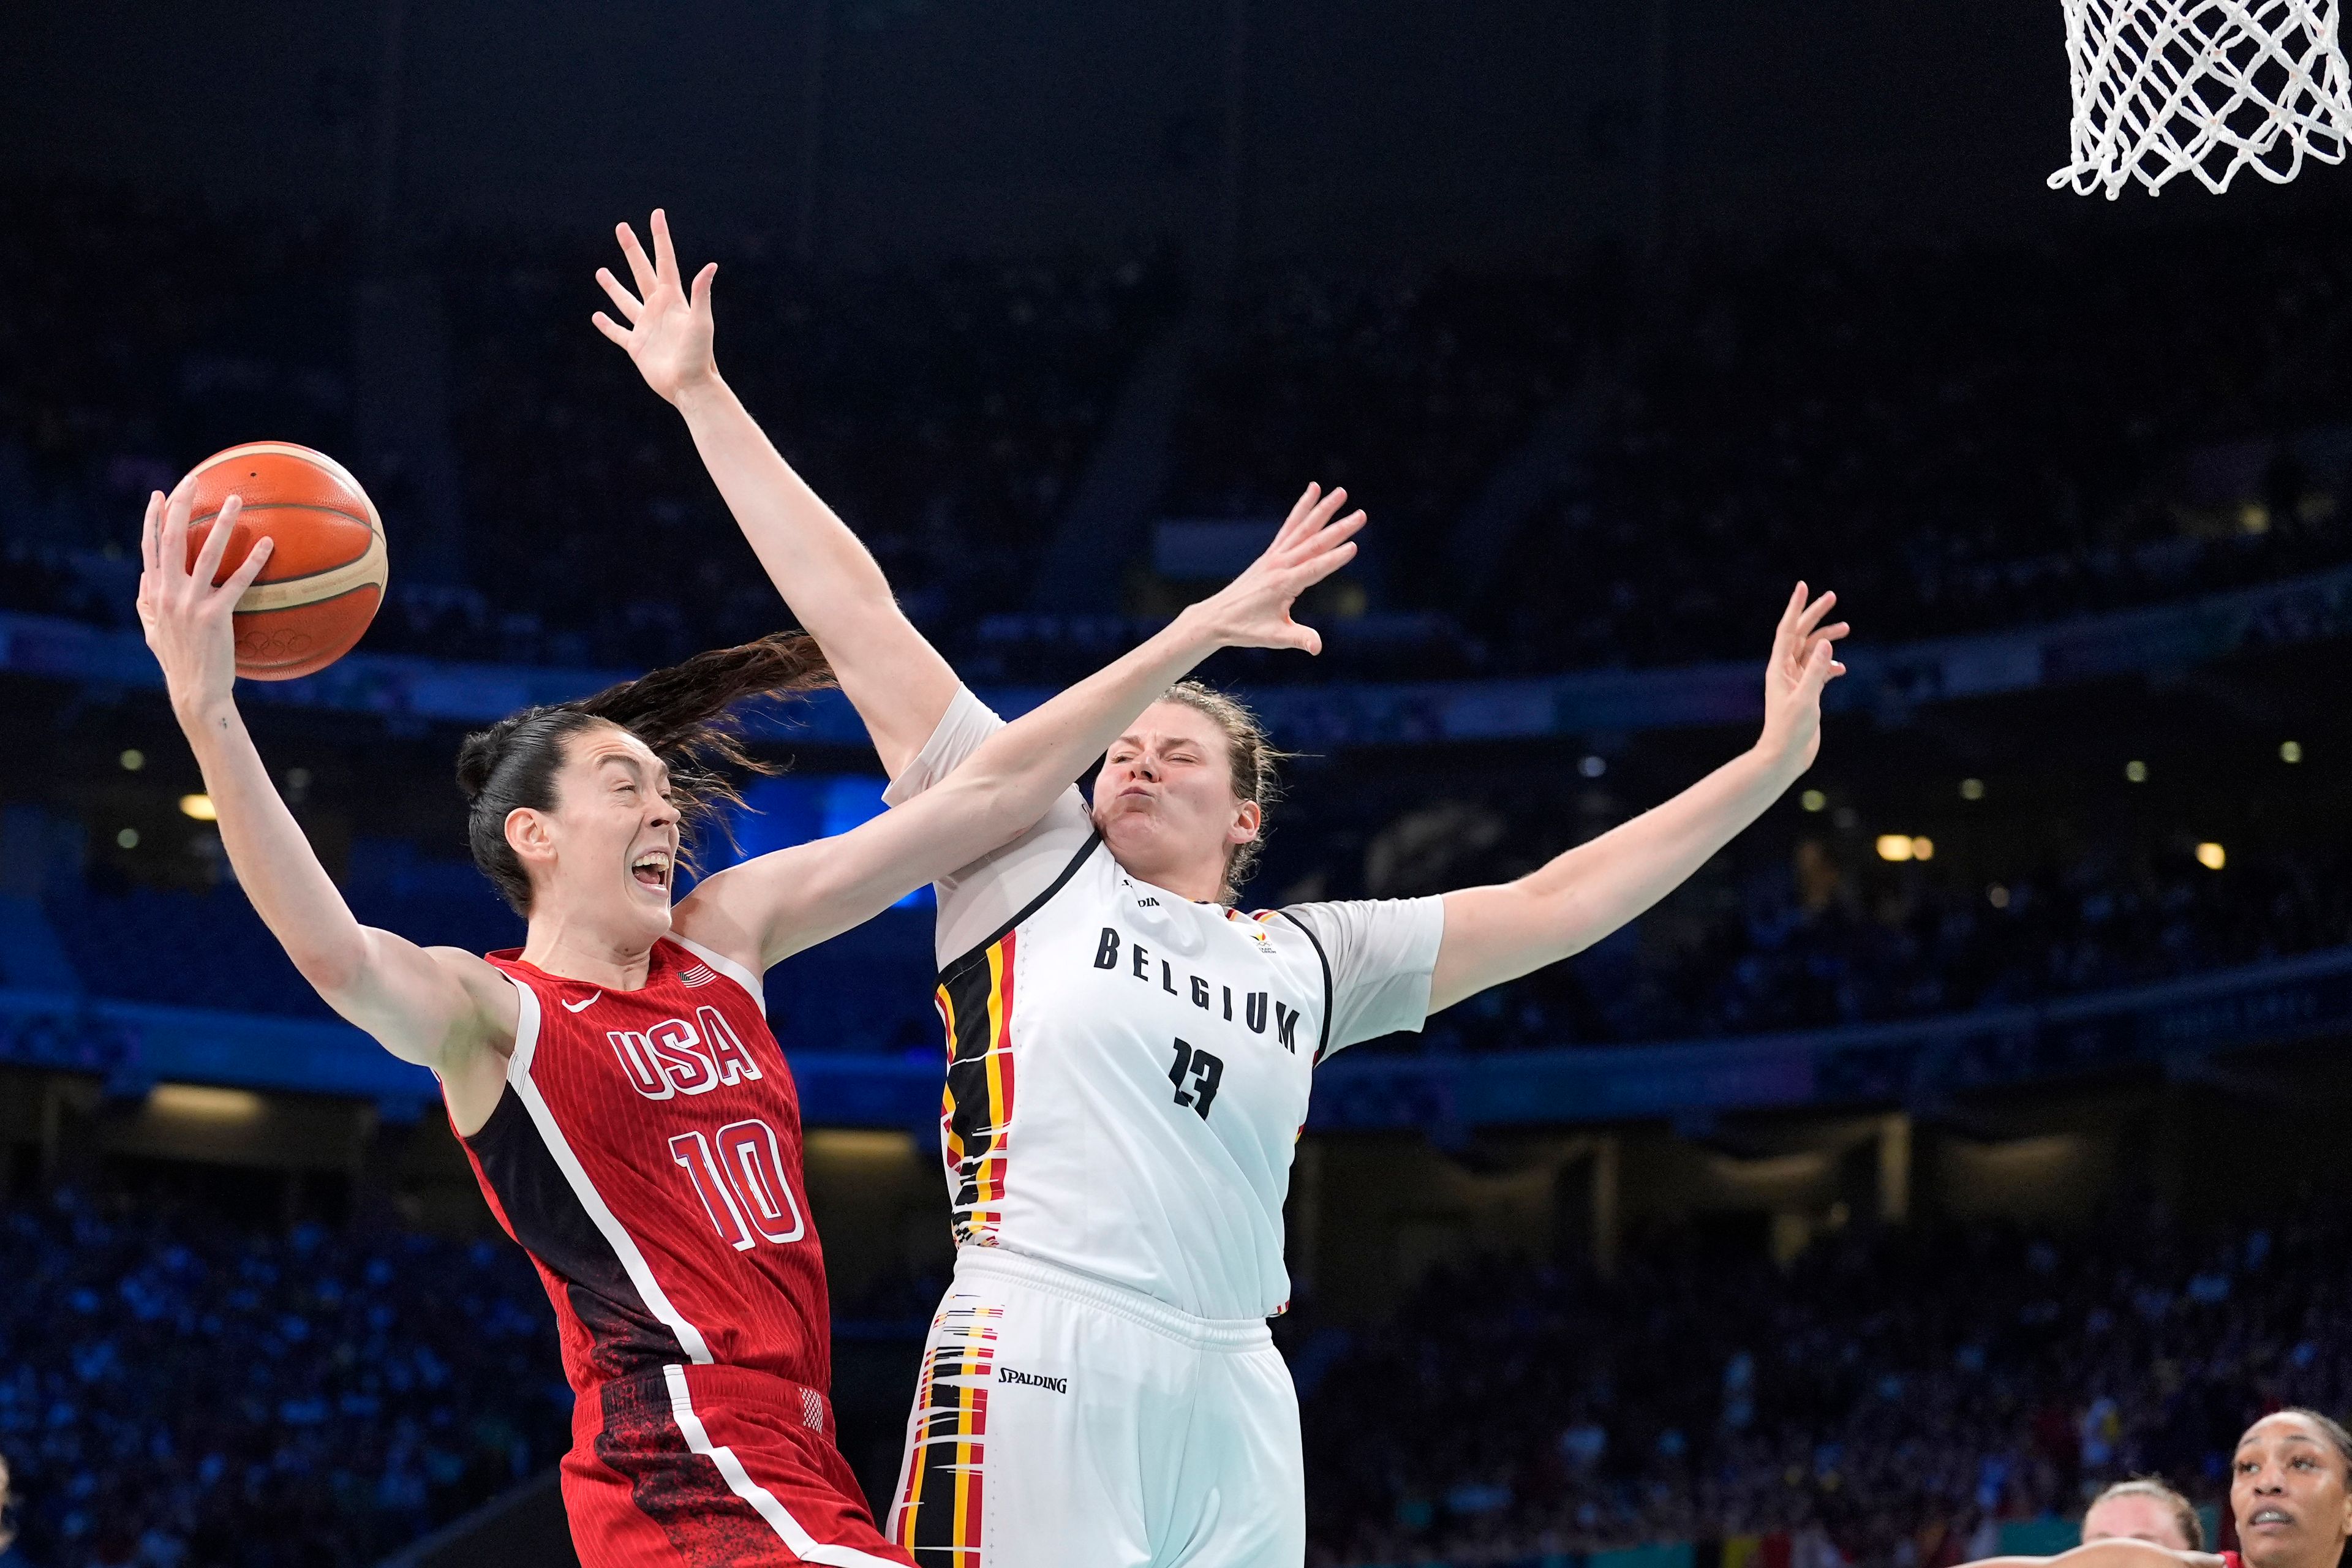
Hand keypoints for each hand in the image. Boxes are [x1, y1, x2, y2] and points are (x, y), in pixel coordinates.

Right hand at [136, 488, 273, 719]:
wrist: (194, 690)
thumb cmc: (178, 660)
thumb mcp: (152, 629)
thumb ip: (146, 602)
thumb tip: (144, 577)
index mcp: (153, 593)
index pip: (150, 547)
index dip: (153, 518)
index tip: (160, 494)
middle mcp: (168, 593)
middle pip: (172, 539)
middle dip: (180, 506)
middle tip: (194, 480)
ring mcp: (190, 603)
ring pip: (207, 552)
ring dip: (222, 523)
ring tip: (236, 500)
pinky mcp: (215, 615)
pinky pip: (238, 580)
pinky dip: (253, 560)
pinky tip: (268, 543)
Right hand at [592, 208, 719, 405]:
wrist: (691, 387)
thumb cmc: (700, 356)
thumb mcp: (702, 322)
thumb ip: (702, 294)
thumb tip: (710, 265)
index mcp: (674, 300)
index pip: (665, 262)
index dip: (660, 238)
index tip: (656, 214)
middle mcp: (659, 309)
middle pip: (642, 272)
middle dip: (632, 250)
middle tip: (621, 227)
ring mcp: (647, 327)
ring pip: (626, 300)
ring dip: (613, 286)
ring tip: (600, 271)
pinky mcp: (637, 347)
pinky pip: (618, 332)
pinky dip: (607, 325)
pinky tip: (597, 316)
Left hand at [1182, 482, 1365, 653]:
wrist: (1217, 618)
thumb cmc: (1246, 630)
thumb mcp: (1274, 638)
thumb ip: (1298, 639)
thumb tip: (1317, 648)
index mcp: (1283, 584)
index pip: (1314, 569)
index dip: (1334, 559)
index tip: (1354, 546)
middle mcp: (1279, 565)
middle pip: (1313, 543)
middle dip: (1338, 529)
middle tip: (1361, 515)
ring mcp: (1274, 557)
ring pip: (1302, 528)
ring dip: (1322, 510)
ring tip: (1340, 492)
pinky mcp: (1270, 554)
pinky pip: (1289, 527)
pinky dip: (1301, 509)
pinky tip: (1312, 492)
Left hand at [1754, 583, 1848, 777]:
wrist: (1785, 757)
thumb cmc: (1790, 730)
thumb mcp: (1806, 699)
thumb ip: (1816, 671)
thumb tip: (1825, 642)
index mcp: (1779, 668)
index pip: (1788, 630)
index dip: (1796, 607)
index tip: (1803, 586)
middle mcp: (1785, 671)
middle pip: (1801, 635)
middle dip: (1815, 615)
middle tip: (1832, 596)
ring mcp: (1796, 682)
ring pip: (1812, 651)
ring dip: (1827, 639)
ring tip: (1846, 628)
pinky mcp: (1806, 694)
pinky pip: (1818, 671)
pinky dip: (1830, 666)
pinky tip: (1842, 668)